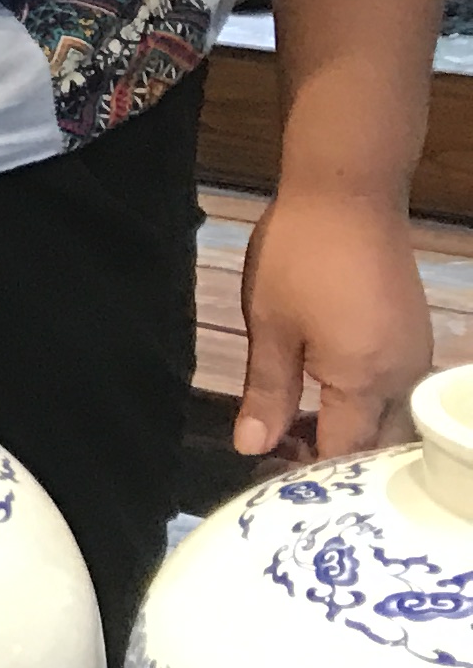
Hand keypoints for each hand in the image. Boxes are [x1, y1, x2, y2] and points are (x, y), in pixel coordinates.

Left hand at [234, 185, 437, 460]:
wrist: (348, 193)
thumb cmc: (299, 257)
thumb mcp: (271, 327)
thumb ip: (268, 394)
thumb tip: (253, 448)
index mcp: (367, 381)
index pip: (345, 453)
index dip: (307, 471)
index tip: (268, 474)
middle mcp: (404, 377)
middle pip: (378, 444)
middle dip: (334, 458)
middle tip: (282, 452)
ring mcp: (415, 356)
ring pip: (392, 420)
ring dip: (351, 432)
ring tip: (297, 426)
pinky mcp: (413, 336)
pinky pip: (396, 391)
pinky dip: (365, 405)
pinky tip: (326, 395)